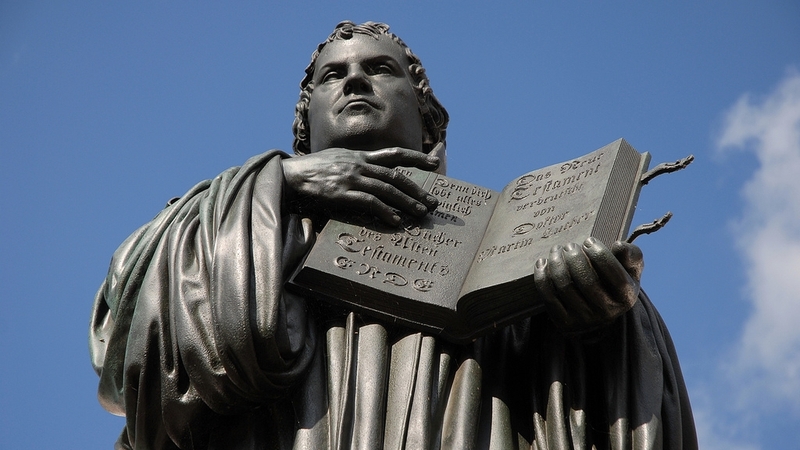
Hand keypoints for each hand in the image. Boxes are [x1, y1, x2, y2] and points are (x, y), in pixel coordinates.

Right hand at [281, 147, 439, 225]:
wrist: (290, 174)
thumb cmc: (313, 170)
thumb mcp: (337, 159)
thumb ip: (356, 164)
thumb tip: (373, 172)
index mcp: (360, 156)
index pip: (394, 154)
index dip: (416, 157)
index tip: (434, 163)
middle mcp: (359, 165)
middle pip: (396, 176)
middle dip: (418, 189)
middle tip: (433, 202)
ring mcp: (351, 178)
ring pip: (387, 189)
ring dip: (407, 202)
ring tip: (420, 214)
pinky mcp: (342, 193)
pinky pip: (369, 202)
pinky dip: (384, 212)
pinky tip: (395, 221)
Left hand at [533, 237, 642, 333]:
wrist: (600, 312)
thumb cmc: (614, 281)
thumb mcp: (630, 269)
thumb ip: (631, 254)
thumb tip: (618, 245)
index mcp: (626, 297)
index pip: (613, 272)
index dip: (599, 253)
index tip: (588, 241)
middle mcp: (607, 312)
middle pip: (586, 280)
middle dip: (574, 257)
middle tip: (569, 245)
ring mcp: (584, 320)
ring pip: (565, 286)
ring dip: (556, 263)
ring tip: (556, 250)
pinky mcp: (564, 322)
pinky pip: (548, 296)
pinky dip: (542, 276)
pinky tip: (543, 262)